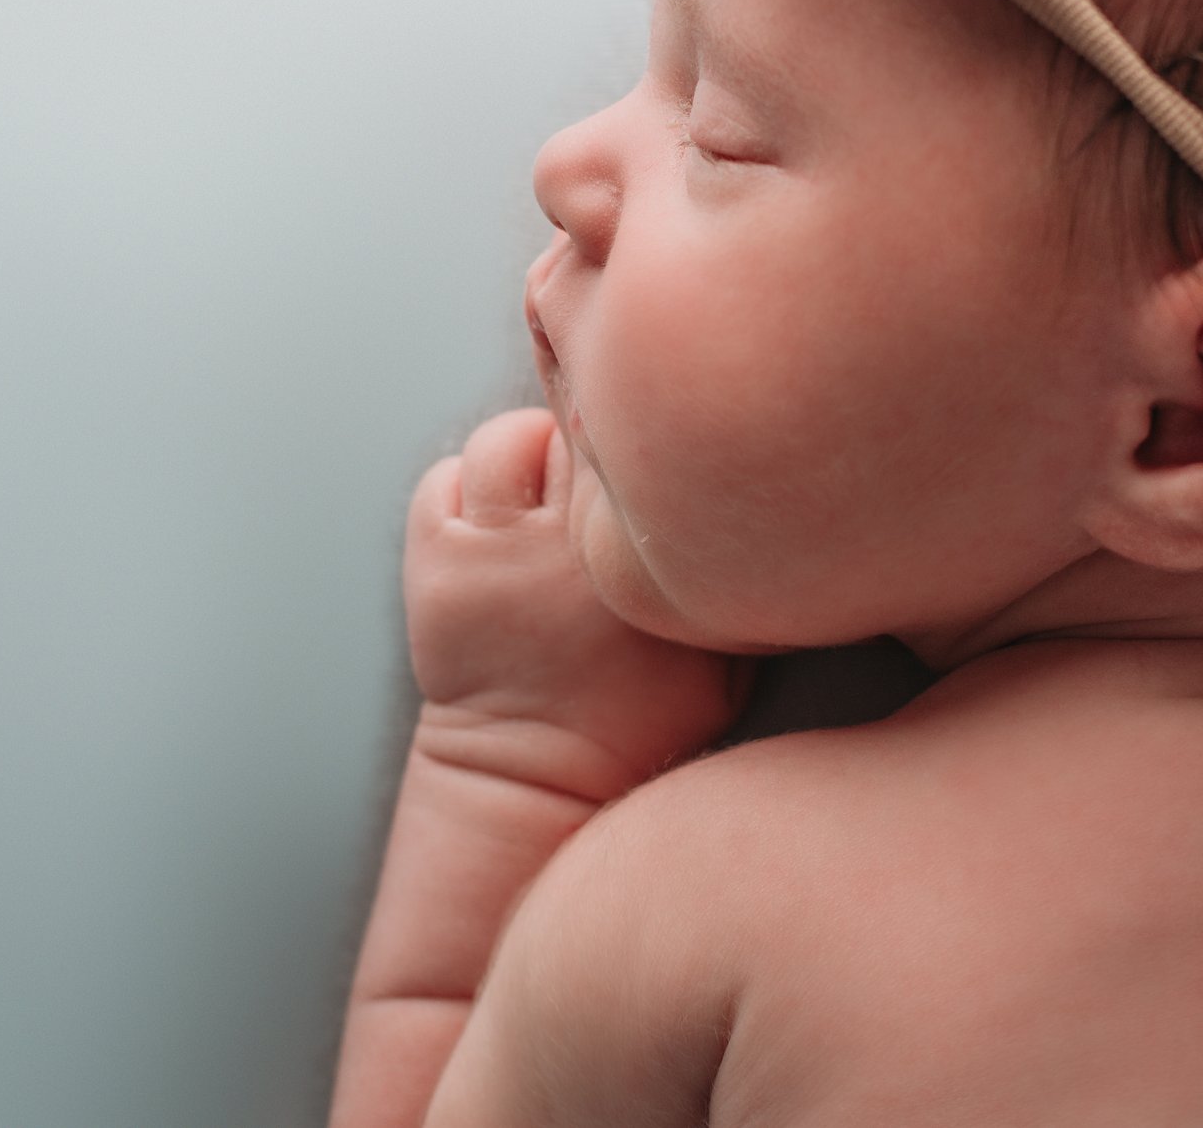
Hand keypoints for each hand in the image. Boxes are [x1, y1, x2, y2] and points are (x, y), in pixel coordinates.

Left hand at [403, 408, 751, 799]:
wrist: (540, 777)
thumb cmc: (645, 710)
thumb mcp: (727, 651)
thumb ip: (740, 569)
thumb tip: (764, 483)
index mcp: (645, 567)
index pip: (643, 438)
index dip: (643, 428)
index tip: (649, 442)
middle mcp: (569, 551)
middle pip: (573, 425)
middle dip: (584, 435)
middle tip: (594, 479)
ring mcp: (496, 559)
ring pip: (504, 443)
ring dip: (521, 457)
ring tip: (539, 500)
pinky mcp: (438, 572)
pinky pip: (442, 481)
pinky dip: (463, 490)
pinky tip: (493, 527)